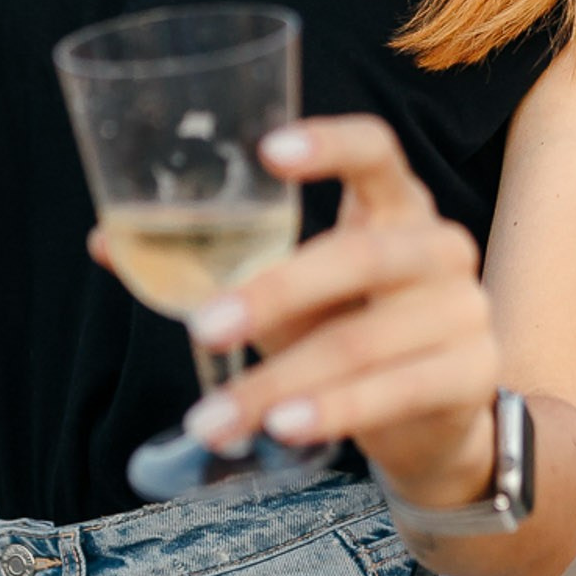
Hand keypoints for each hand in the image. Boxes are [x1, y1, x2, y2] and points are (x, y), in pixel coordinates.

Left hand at [180, 115, 499, 508]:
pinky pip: (393, 392)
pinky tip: (281, 431)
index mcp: (397, 205)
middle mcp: (440, 247)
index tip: (266, 150)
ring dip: (279, 382)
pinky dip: (331, 412)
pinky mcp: (469, 375)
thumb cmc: (348, 333)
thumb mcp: (289, 297)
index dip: (328, 144)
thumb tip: (105, 241)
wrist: (437, 423)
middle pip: (361, 256)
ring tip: (212, 419)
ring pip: (362, 341)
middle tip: (203, 327)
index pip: (377, 151)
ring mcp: (464, 311)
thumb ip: (219, 268)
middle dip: (274, 293)